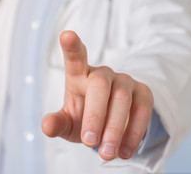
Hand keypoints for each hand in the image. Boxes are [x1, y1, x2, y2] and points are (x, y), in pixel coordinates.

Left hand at [41, 31, 153, 160]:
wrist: (111, 124)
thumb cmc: (83, 117)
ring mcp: (124, 81)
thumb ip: (57, 123)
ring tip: (106, 155)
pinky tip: (125, 151)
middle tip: (88, 142)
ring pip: (122, 100)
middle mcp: (102, 74)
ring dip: (114, 130)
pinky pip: (142, 110)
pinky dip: (133, 133)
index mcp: (78, 74)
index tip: (66, 36)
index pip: (75, 57)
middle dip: (94, 115)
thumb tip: (46, 126)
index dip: (72, 46)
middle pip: (100, 85)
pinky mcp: (143, 93)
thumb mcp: (68, 123)